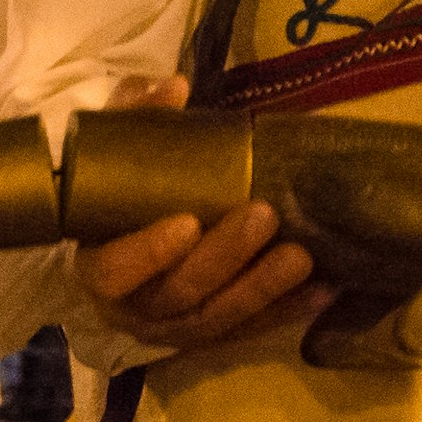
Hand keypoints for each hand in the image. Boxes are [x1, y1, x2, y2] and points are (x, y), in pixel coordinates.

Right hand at [76, 72, 327, 352]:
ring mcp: (173, 328)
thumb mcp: (113, 149)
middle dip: (225, 258)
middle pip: (178, 295)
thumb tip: (174, 87)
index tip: (188, 221)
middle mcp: (131, 308)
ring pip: (217, 319)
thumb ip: (134, 117)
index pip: (113, 271)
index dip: (148, 253)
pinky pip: (250, 330)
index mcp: (96, 265)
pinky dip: (288, 311)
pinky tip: (325, 290)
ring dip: (263, 289)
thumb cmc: (119, 194)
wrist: (121, 239)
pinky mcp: (212, 334)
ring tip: (303, 256)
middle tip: (264, 215)